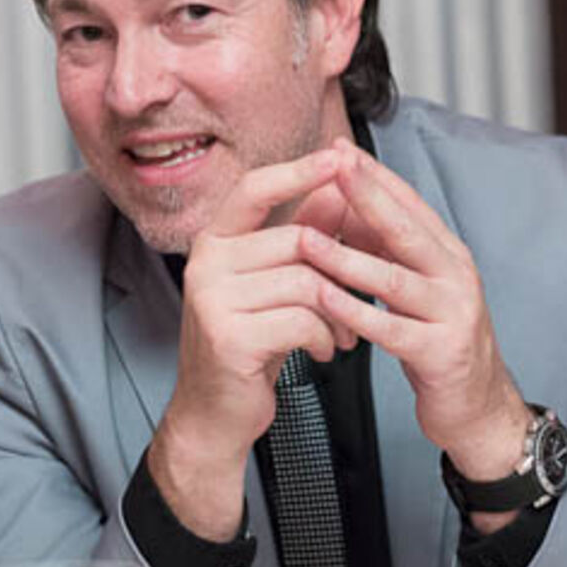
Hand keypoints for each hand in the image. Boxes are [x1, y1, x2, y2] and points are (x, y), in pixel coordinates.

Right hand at [149, 147, 356, 539]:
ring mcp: (212, 300)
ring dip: (339, 310)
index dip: (297, 170)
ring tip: (345, 333)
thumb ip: (301, 238)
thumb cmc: (248, 344)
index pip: (254, 188)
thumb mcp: (274, 286)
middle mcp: (205, 263)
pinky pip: (301, 319)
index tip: (339, 154)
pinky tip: (323, 352)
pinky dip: (324, 336)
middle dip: (341, 269)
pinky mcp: (228, 337)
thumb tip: (339, 189)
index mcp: (213, 242)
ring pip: (305, 281)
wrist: (214, 413)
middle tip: (361, 299)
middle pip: (296, 239)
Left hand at [299, 140, 532, 501]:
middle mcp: (456, 275)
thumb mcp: (414, 285)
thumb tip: (341, 203)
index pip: (410, 202)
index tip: (337, 148)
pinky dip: (355, 313)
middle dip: (367, 194)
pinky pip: (391, 329)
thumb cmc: (436, 339)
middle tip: (330, 166)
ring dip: (347, 257)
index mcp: (448, 253)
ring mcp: (453, 313)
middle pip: (406, 228)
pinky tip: (324, 301)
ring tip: (306, 238)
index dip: (374, 175)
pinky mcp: (441, 352)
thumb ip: (384, 247)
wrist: (478, 405)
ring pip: (394, 278)